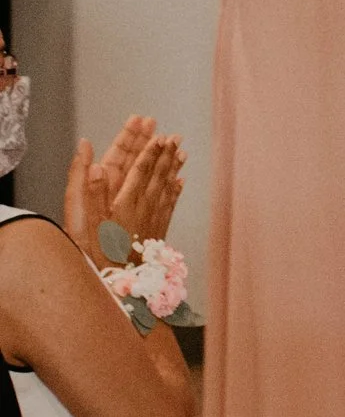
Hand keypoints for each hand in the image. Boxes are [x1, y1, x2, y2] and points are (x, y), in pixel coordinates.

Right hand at [65, 119, 184, 266]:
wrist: (125, 280)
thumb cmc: (102, 251)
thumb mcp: (89, 222)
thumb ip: (93, 193)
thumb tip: (97, 166)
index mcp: (127, 201)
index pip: (141, 170)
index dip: (149, 152)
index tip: (158, 135)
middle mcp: (145, 206)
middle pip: (157, 174)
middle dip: (165, 154)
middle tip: (174, 136)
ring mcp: (154, 218)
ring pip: (167, 186)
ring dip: (174, 167)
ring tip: (182, 151)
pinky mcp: (158, 230)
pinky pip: (170, 204)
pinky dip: (176, 190)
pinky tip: (181, 182)